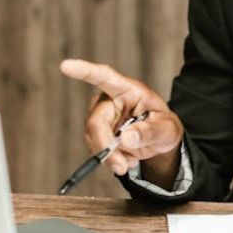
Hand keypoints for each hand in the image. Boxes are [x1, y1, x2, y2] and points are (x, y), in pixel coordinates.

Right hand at [59, 59, 183, 186]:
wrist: (159, 140)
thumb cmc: (164, 127)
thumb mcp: (167, 130)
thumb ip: (150, 132)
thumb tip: (126, 138)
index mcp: (128, 89)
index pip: (104, 77)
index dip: (84, 71)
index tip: (66, 65)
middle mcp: (109, 99)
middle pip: (96, 121)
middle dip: (105, 147)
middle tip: (121, 167)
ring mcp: (101, 115)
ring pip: (93, 138)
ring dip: (109, 156)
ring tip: (130, 161)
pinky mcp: (97, 131)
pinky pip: (95, 148)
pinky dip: (109, 159)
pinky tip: (125, 159)